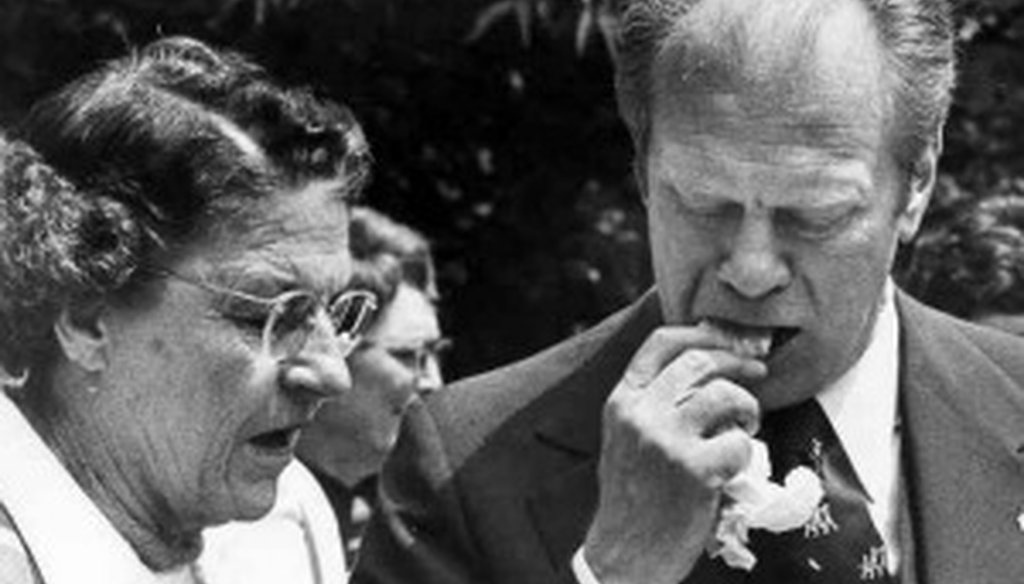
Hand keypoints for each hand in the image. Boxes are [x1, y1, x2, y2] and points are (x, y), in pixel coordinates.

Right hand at [582, 327, 765, 583]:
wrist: (624, 555)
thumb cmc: (633, 498)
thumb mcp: (628, 439)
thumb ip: (656, 403)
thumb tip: (710, 368)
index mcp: (621, 402)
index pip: (661, 343)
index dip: (701, 333)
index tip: (728, 339)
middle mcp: (640, 414)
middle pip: (699, 361)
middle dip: (737, 361)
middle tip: (757, 371)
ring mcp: (666, 441)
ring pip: (724, 395)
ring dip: (746, 408)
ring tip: (745, 425)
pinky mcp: (694, 470)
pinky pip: (740, 443)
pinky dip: (745, 454)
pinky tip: (732, 469)